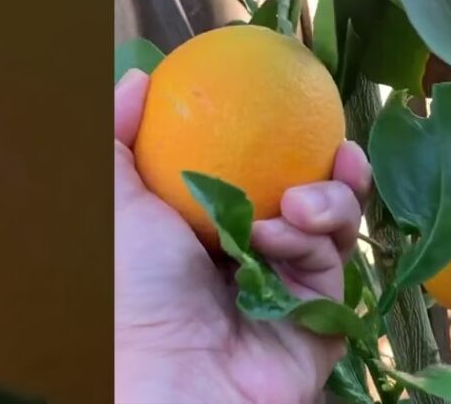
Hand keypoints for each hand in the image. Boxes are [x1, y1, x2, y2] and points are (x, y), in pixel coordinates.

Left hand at [114, 68, 371, 403]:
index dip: (284, 141)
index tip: (296, 106)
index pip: (260, 174)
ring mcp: (290, 287)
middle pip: (311, 195)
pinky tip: (287, 236)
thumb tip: (138, 78)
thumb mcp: (113, 199)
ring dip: (324, 202)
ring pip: (333, 225)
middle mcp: (255, 256)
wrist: (169, 372)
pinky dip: (314, 241)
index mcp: (211, 228)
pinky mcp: (320, 317)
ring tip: (295, 205)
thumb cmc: (132, 287)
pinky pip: (336, 263)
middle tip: (337, 148)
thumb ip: (118, 134)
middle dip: (330, 168)